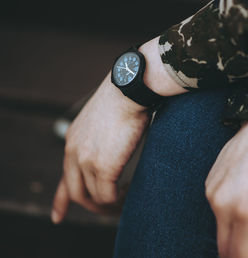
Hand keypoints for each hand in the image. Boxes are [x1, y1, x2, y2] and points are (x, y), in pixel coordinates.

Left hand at [51, 73, 149, 222]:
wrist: (129, 90)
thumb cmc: (123, 99)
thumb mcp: (102, 119)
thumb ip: (99, 138)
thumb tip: (113, 148)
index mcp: (73, 140)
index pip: (64, 176)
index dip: (59, 200)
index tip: (57, 217)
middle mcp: (74, 152)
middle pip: (74, 192)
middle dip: (89, 205)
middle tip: (106, 210)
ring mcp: (87, 161)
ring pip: (94, 197)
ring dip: (108, 203)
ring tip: (123, 200)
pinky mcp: (105, 167)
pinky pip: (109, 196)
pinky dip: (119, 199)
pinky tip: (129, 192)